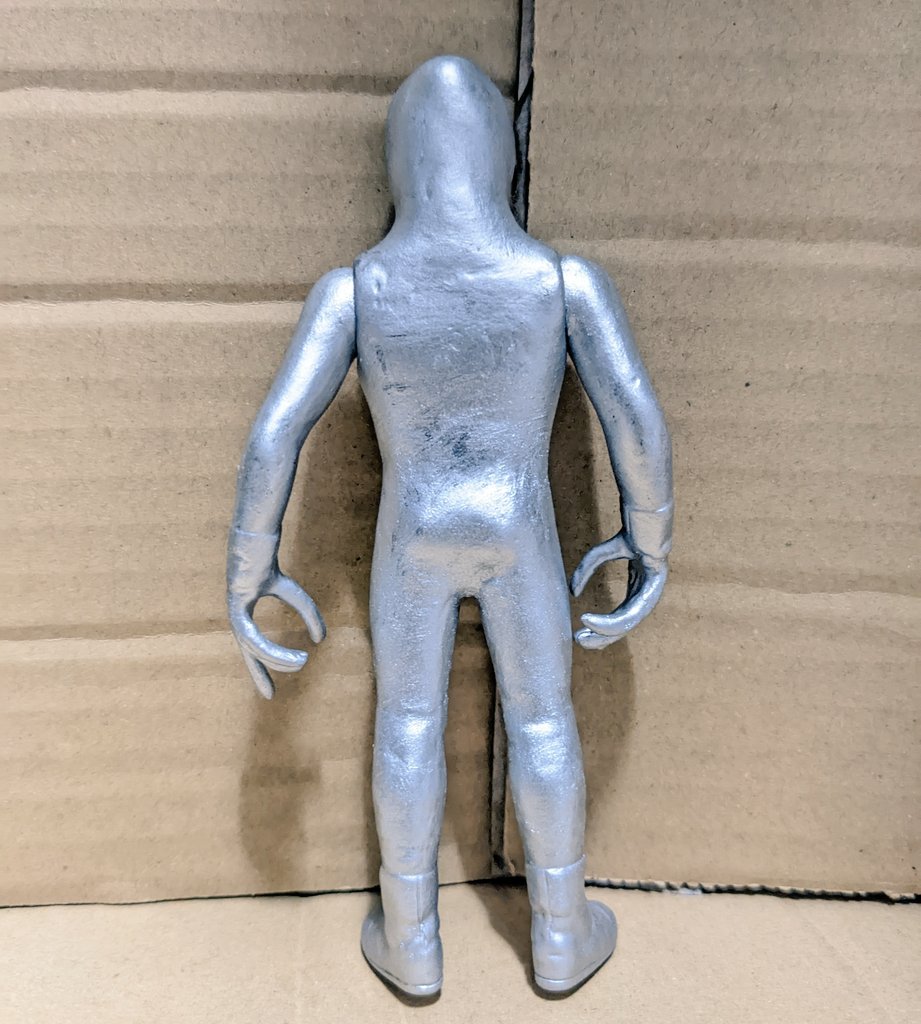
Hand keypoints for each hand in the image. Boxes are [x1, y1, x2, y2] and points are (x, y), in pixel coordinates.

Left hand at [227, 529, 325, 697]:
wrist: (256, 536)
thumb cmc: (269, 559)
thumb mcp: (291, 592)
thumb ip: (306, 613)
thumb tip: (321, 640)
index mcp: (244, 612)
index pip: (251, 646)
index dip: (259, 668)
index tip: (268, 693)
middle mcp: (236, 614)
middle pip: (247, 652)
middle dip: (258, 673)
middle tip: (270, 695)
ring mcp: (233, 609)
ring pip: (251, 646)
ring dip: (275, 658)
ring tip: (301, 662)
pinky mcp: (235, 604)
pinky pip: (249, 635)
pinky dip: (269, 646)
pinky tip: (287, 652)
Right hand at [569, 531, 667, 649]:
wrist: (646, 514)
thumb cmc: (630, 531)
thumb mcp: (602, 553)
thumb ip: (587, 570)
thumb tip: (572, 593)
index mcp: (637, 589)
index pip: (622, 618)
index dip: (602, 628)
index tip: (581, 634)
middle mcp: (646, 594)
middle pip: (626, 624)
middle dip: (602, 637)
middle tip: (580, 641)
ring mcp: (652, 591)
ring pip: (629, 622)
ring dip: (605, 632)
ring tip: (584, 636)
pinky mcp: (655, 586)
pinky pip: (634, 611)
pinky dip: (612, 620)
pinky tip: (594, 622)